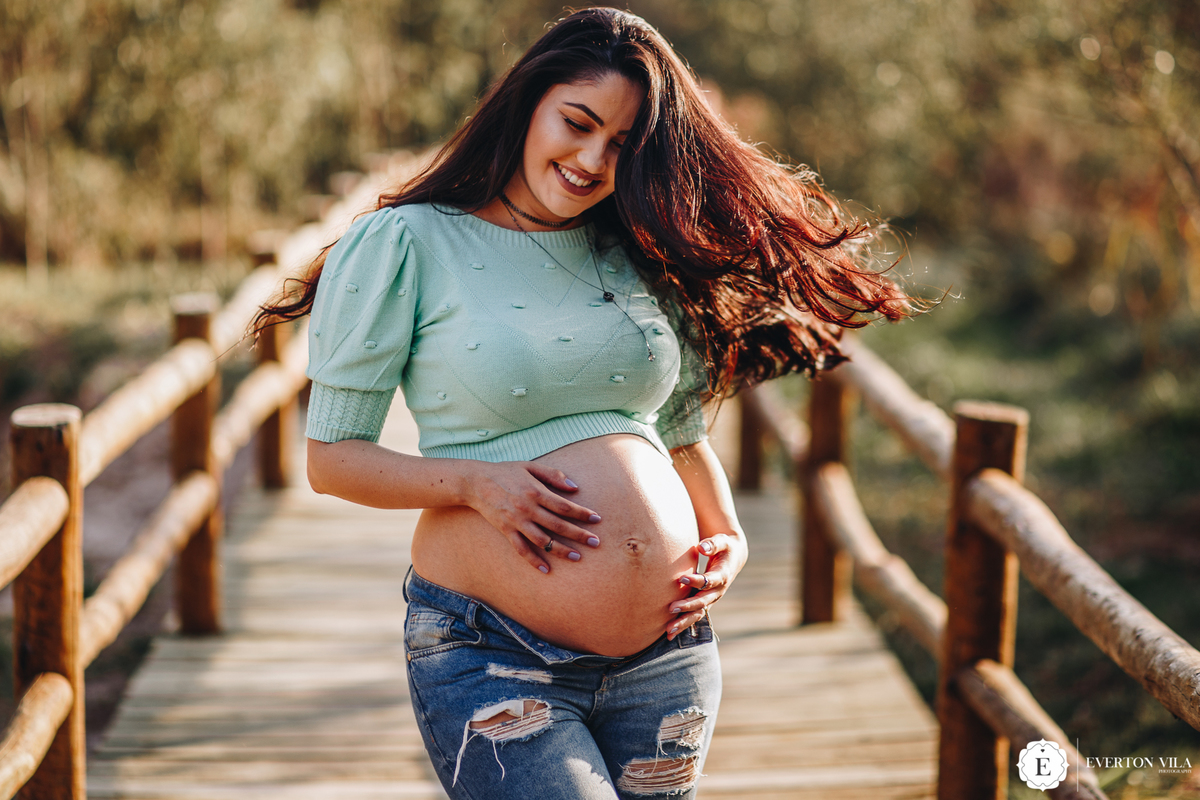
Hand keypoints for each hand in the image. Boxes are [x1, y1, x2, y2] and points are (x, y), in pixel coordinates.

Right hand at [463, 461, 602, 572]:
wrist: (476, 482)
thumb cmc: (506, 472)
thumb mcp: (530, 467)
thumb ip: (553, 475)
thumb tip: (575, 488)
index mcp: (535, 491)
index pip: (564, 506)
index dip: (581, 513)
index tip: (597, 519)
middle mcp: (527, 508)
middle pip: (558, 525)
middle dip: (579, 534)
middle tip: (596, 542)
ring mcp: (516, 521)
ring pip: (542, 540)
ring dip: (561, 550)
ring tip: (578, 557)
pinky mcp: (506, 530)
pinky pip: (521, 549)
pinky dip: (534, 560)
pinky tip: (546, 570)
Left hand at [666, 533, 747, 639]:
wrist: (733, 558)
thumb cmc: (724, 547)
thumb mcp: (722, 541)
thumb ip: (712, 543)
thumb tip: (701, 547)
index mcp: (722, 575)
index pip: (709, 580)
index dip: (697, 580)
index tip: (681, 577)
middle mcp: (718, 591)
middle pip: (703, 601)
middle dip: (688, 606)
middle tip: (671, 608)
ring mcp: (712, 599)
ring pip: (698, 614)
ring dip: (684, 622)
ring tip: (669, 629)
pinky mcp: (705, 603)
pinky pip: (694, 616)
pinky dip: (683, 625)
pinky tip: (669, 634)